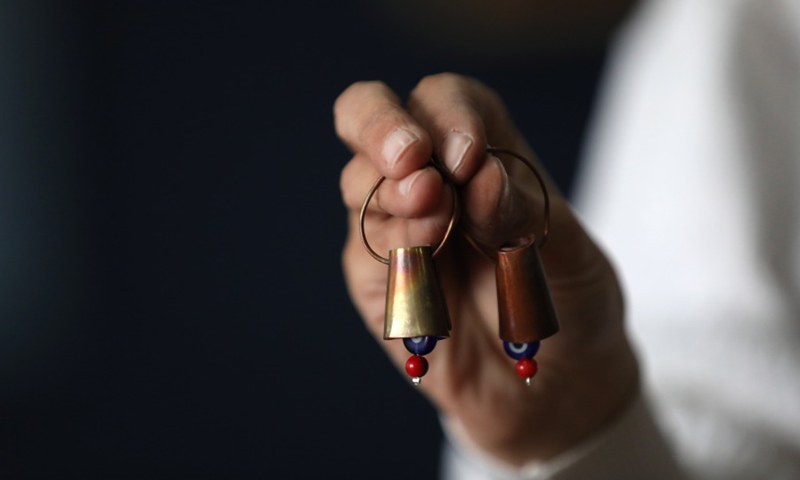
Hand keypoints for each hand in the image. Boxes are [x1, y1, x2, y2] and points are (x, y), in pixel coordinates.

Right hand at [334, 73, 638, 464]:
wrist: (557, 390)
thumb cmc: (569, 306)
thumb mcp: (570, 254)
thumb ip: (524, 213)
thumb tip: (476, 173)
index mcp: (481, 156)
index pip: (445, 100)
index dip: (449, 114)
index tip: (471, 156)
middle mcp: (431, 182)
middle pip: (373, 118)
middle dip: (381, 127)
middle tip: (412, 157)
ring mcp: (398, 229)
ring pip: (359, 182)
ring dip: (393, 191)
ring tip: (435, 212)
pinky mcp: (379, 280)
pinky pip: (368, 249)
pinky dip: (393, 242)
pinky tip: (423, 245)